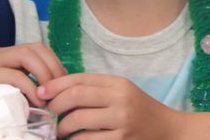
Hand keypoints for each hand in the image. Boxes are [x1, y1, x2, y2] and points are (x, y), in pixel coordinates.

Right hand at [0, 43, 65, 106]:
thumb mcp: (16, 90)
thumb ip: (33, 83)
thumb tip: (59, 88)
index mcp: (8, 55)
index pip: (38, 48)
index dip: (55, 62)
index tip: (64, 80)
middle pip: (34, 48)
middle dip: (52, 66)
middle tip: (60, 88)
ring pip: (26, 55)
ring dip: (43, 74)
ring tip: (49, 94)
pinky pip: (14, 75)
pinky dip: (30, 87)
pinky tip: (37, 100)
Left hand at [38, 73, 179, 139]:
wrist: (167, 130)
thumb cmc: (139, 111)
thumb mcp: (121, 93)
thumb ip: (95, 90)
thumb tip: (56, 92)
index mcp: (119, 83)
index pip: (80, 78)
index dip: (56, 85)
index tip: (41, 92)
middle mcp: (121, 98)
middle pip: (76, 95)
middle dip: (55, 105)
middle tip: (49, 113)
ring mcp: (121, 120)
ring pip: (77, 119)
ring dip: (61, 127)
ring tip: (60, 130)